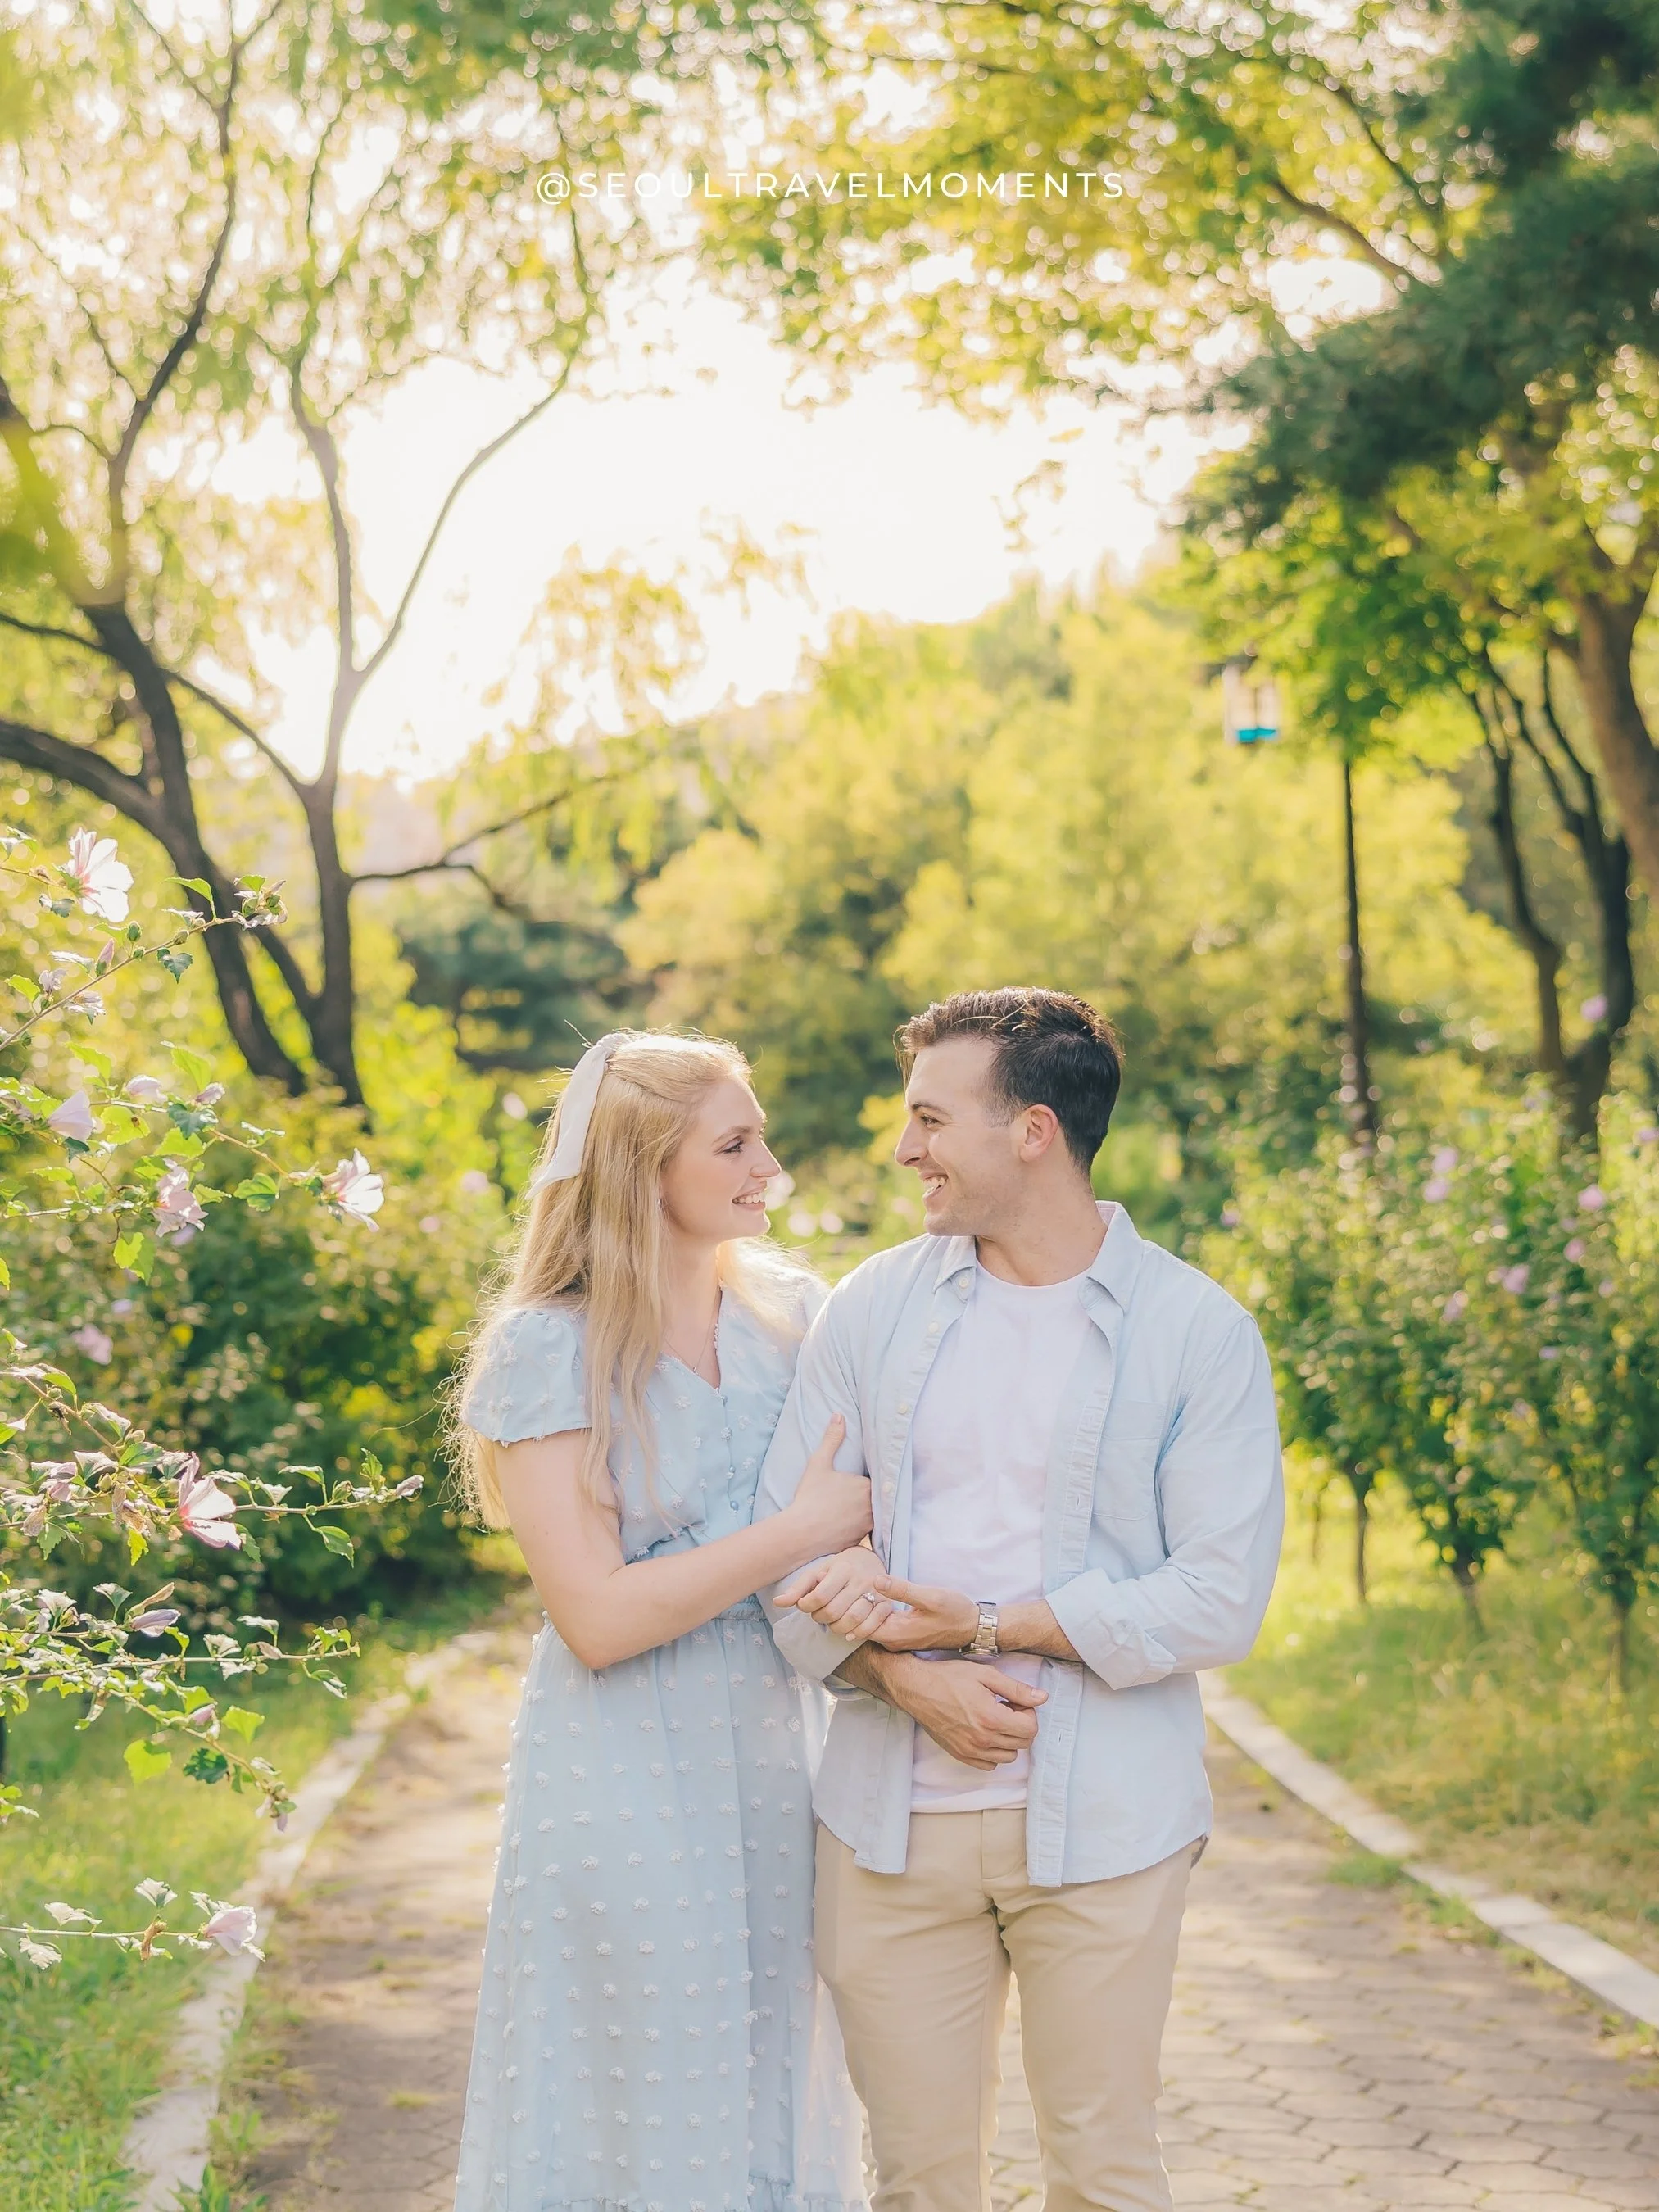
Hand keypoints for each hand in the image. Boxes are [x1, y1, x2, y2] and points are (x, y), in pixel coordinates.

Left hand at [776, 1545, 900, 1644]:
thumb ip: (799, 1588)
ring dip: (837, 1628)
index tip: (805, 1606)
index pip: (819, 1596)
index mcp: (842, 1568)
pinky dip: (858, 1634)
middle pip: (833, 1611)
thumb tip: (777, 1602)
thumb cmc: (839, 1568)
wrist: (871, 1560)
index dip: (807, 1607)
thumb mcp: (818, 1571)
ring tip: (833, 1622)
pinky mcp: (887, 1604)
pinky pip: (872, 1626)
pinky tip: (849, 1633)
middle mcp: (860, 1579)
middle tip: (818, 1615)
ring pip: (852, 1620)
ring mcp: (875, 1593)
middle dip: (820, 1618)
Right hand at [785, 1417, 871, 1557]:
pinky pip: (864, 1531)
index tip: (860, 1478)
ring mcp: (868, 1526)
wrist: (801, 1533)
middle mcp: (873, 1507)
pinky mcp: (861, 1541)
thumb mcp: (819, 1463)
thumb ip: (831, 1439)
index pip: (877, 1479)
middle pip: (876, 1498)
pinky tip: (845, 1524)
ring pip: (871, 1515)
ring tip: (849, 1508)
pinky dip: (857, 1527)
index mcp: (867, 1486)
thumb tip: (838, 1416)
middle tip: (852, 1493)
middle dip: (868, 1495)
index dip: (870, 1479)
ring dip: (864, 1512)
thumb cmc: (810, 1497)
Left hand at [858, 1573, 978, 1651]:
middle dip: (859, 1607)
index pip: (860, 1625)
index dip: (857, 1607)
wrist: (972, 1627)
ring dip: (869, 1608)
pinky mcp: (903, 1634)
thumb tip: (876, 1580)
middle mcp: (893, 1641)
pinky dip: (878, 1611)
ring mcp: (898, 1639)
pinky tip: (882, 1596)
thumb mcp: (930, 1597)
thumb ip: (902, 1590)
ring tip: (870, 1587)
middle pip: (863, 1626)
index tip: (862, 1589)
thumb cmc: (954, 1612)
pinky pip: (882, 1624)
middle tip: (862, 1585)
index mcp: (896, 1634)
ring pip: (872, 1625)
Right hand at [888, 1656, 1045, 1769]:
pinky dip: (993, 1751)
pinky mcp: (961, 1755)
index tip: (1015, 1700)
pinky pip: (990, 1764)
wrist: (917, 1689)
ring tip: (995, 1718)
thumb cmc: (949, 1678)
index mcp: (992, 1718)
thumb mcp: (986, 1675)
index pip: (1031, 1729)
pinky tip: (985, 1731)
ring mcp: (971, 1750)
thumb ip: (1017, 1688)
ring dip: (1009, 1739)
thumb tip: (1042, 1698)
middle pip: (1023, 1743)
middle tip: (1006, 1706)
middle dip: (1021, 1724)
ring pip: (1009, 1756)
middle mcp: (983, 1740)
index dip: (1029, 1712)